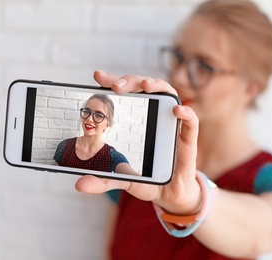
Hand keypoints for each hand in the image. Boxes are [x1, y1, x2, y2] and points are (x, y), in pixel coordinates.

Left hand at [75, 70, 201, 214]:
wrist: (168, 195)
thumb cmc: (147, 179)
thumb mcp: (121, 178)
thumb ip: (103, 180)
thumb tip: (80, 185)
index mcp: (137, 120)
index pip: (125, 95)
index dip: (113, 82)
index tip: (98, 76)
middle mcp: (154, 116)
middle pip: (144, 88)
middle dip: (131, 82)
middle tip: (117, 87)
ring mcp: (171, 125)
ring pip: (168, 94)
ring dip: (157, 85)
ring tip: (146, 86)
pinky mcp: (187, 139)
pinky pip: (191, 122)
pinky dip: (187, 112)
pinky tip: (177, 110)